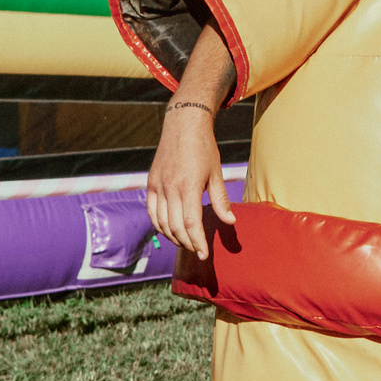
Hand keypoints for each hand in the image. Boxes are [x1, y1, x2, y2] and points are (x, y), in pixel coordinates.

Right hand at [145, 106, 233, 258]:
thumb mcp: (216, 173)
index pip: (191, 223)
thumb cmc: (204, 148)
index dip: (197, 242)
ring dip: (173, 237)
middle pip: (175, 227)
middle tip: (198, 251)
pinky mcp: (150, 183)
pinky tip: (170, 230)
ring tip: (187, 242)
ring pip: (161, 222)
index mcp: (188, 186)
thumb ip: (221, 200)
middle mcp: (170, 188)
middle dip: (188, 243)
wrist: (183, 125)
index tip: (204, 255)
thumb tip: (230, 222)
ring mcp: (157, 186)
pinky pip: (151, 212)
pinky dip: (159, 225)